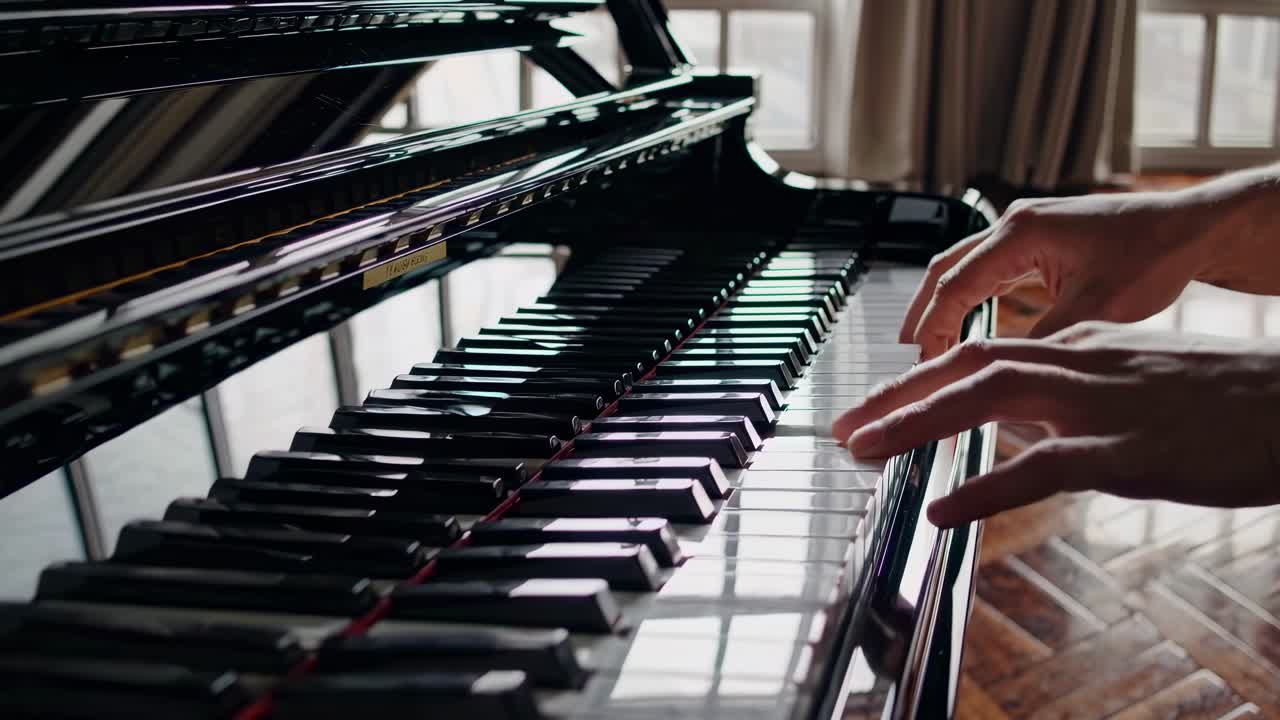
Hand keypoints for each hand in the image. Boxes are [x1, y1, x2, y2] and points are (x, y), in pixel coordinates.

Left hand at [831, 323, 1279, 527]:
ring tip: (867, 451)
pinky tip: (945, 509)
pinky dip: (987, 488)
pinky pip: (1045, 469)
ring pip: (991, 400)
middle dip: (897, 396)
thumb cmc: (1227, 400)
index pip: (979, 354)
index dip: (917, 381)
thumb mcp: (1136, 382)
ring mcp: (1105, 406)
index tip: (872, 407)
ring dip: (919, 424)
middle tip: (844, 428)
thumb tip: (1017, 419)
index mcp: (1081, 347)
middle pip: (967, 367)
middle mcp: (1081, 364)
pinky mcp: (1133, 454)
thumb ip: (1073, 392)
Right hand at [901, 192, 1212, 360]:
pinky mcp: (1037, 240)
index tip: (924, 365)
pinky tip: (967, 324)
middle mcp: (1015, 224)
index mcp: (1021, 233)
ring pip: (962, 267)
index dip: (934, 329)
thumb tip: (1004, 373)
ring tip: (927, 344)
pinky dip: (970, 298)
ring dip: (943, 305)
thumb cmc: (1155, 256)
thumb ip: (1044, 340)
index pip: (956, 285)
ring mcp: (1024, 230)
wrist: (1192, 229)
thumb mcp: (1097, 309)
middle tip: (908, 355)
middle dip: (923, 314)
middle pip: (945, 270)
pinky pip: (987, 269)